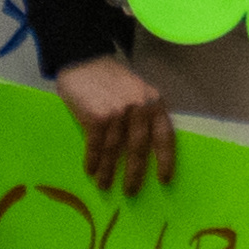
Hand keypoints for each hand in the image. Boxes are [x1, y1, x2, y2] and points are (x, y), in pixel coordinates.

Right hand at [54, 55, 175, 193]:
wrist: (83, 58)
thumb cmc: (109, 78)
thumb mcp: (136, 90)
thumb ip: (143, 113)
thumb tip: (143, 149)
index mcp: (153, 102)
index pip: (165, 136)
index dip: (166, 160)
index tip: (164, 179)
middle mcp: (138, 108)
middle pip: (139, 148)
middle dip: (134, 173)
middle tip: (131, 191)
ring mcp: (117, 112)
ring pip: (114, 150)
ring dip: (108, 171)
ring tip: (105, 185)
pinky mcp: (96, 116)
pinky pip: (95, 145)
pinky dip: (93, 160)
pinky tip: (90, 170)